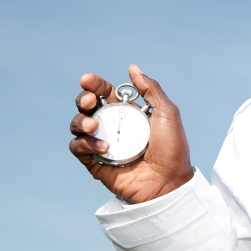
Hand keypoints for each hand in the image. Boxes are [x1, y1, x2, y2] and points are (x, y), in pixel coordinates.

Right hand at [69, 64, 193, 203]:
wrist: (168, 182)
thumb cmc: (172, 149)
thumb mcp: (167, 113)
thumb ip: (151, 89)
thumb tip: (132, 68)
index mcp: (128, 113)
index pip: (105, 93)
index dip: (95, 85)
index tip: (88, 80)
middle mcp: (112, 126)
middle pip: (87, 107)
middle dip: (83, 99)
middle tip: (90, 101)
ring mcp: (102, 144)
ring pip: (78, 125)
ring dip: (80, 121)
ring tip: (94, 126)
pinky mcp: (95, 163)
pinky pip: (78, 148)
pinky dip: (83, 144)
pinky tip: (102, 147)